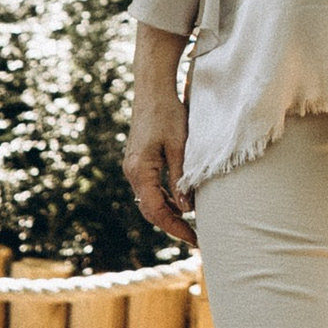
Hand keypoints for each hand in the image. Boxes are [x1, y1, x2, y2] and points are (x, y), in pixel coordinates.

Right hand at [124, 68, 197, 251]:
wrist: (153, 89)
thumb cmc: (168, 114)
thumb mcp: (179, 147)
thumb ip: (180, 178)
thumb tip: (187, 209)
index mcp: (140, 170)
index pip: (156, 210)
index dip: (175, 228)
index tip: (194, 238)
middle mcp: (132, 172)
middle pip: (150, 209)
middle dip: (172, 225)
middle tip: (195, 238)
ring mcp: (134, 167)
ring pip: (150, 200)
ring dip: (169, 213)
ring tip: (192, 224)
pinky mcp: (139, 161)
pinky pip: (150, 188)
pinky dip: (165, 199)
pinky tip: (181, 202)